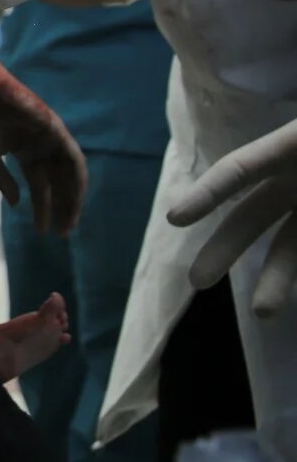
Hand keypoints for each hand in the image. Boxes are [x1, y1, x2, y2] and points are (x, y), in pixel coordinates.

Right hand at [0, 46, 86, 234]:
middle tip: (62, 233)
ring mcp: (51, 138)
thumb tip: (16, 204)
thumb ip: (2, 180)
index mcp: (25, 152)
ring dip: (72, 198)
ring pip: (69, 174)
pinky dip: (76, 177)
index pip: (40, 185)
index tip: (44, 230)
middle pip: (58, 183)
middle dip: (62, 208)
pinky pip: (73, 157)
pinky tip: (75, 195)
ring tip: (70, 221)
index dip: (43, 208)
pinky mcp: (55, 129)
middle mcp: (41, 147)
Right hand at [169, 118, 296, 316]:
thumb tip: (245, 173)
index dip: (208, 192)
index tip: (176, 218)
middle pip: (254, 218)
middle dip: (225, 249)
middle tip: (197, 283)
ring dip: (278, 280)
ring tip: (265, 314)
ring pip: (291, 248)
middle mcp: (296, 182)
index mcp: (292, 147)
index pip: (240, 169)